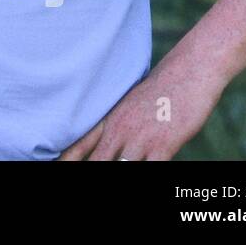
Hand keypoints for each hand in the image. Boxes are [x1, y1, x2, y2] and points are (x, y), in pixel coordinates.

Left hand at [59, 59, 224, 159]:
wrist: (188, 71)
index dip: (67, 158)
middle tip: (84, 173)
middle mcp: (119, 130)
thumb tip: (113, 142)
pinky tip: (149, 170)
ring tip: (123, 167)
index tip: (56, 164)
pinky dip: (147, 172)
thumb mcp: (130, 104)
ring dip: (120, 171)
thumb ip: (118, 125)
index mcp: (109, 119)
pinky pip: (150, 169)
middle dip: (93, 168)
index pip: (79, 145)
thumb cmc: (162, 90)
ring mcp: (140, 138)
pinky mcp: (163, 145)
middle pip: (96, 162)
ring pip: (121, 168)